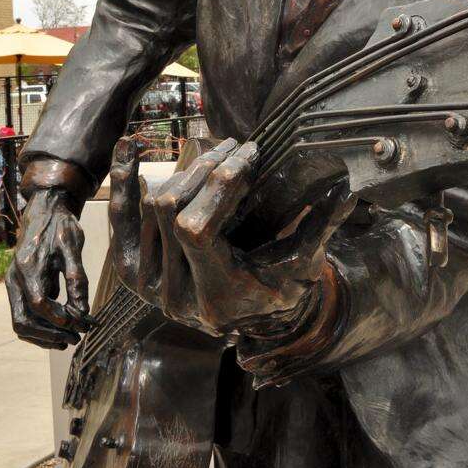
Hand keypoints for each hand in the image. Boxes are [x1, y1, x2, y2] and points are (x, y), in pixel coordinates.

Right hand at [6, 189, 90, 349]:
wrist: (45, 213)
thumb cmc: (61, 227)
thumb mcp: (73, 247)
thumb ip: (76, 278)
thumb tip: (83, 311)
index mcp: (27, 267)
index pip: (38, 303)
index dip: (58, 317)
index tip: (80, 324)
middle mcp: (15, 279)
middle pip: (23, 320)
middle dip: (49, 334)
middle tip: (75, 339)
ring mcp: (14, 285)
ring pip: (20, 322)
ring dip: (43, 336)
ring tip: (68, 341)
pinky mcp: (20, 289)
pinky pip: (24, 316)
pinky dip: (40, 328)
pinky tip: (61, 332)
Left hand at [108, 136, 355, 336]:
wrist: (247, 320)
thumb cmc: (280, 290)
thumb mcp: (304, 266)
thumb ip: (321, 230)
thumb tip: (348, 192)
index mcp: (215, 295)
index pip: (197, 229)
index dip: (219, 186)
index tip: (248, 155)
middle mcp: (175, 296)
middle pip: (171, 212)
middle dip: (205, 170)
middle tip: (235, 147)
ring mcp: (149, 287)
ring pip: (150, 209)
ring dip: (182, 172)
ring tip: (213, 153)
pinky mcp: (133, 274)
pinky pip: (120, 223)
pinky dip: (125, 183)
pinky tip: (128, 148)